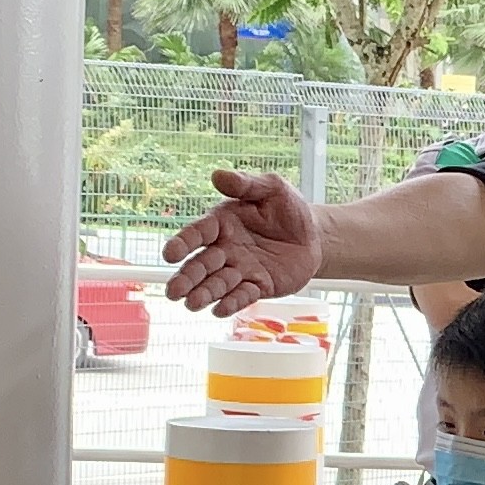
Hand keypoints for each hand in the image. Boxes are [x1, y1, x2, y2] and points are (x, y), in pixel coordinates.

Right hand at [163, 169, 321, 314]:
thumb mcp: (272, 188)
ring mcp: (241, 269)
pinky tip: (219, 310)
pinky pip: (243, 295)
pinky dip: (231, 303)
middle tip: (174, 292)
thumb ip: (245, 183)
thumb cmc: (288, 209)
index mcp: (222, 223)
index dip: (183, 243)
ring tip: (192, 304)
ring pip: (218, 283)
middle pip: (202, 264)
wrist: (314, 235)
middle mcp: (226, 249)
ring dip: (204, 293)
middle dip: (187, 278)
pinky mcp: (259, 286)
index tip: (170, 254)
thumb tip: (218, 175)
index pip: (198, 232)